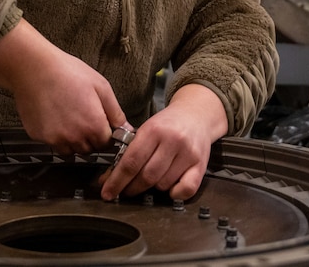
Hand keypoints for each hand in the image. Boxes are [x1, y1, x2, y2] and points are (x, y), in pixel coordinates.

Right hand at [0, 18, 126, 154]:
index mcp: (93, 125)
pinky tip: (56, 117)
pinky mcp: (39, 137)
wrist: (34, 68)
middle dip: (91, 138)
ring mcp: (55, 139)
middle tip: (85, 117)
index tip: (102, 124)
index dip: (106, 134)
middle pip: (89, 149)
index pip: (107, 144)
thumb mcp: (101, 86)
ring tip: (71, 118)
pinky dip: (57, 137)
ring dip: (74, 141)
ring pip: (71, 150)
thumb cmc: (69, 72)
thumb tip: (126, 129)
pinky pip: (53, 144)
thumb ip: (115, 112)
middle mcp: (74, 137)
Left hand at [99, 84, 226, 200]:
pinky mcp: (201, 164)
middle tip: (125, 191)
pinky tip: (170, 188)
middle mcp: (173, 140)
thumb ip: (129, 153)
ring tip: (151, 179)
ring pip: (163, 184)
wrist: (196, 115)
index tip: (107, 192)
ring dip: (153, 188)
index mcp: (154, 130)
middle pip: (146, 176)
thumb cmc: (168, 124)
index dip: (117, 181)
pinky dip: (174, 193)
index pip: (131, 162)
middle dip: (132, 188)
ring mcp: (188, 153)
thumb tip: (107, 179)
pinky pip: (186, 189)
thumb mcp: (146, 130)